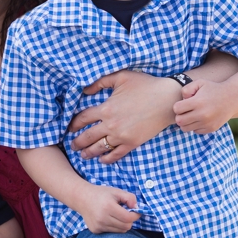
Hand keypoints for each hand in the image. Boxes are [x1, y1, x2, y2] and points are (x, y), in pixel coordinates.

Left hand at [68, 69, 183, 163]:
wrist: (168, 99)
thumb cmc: (145, 85)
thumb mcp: (120, 77)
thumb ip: (100, 82)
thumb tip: (85, 90)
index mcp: (106, 108)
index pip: (82, 119)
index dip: (74, 124)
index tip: (69, 128)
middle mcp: (111, 124)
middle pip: (87, 136)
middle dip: (77, 142)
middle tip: (71, 145)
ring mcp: (122, 135)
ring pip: (100, 147)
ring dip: (89, 152)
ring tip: (83, 155)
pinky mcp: (133, 142)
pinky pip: (117, 154)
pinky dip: (107, 158)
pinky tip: (102, 160)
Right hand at [77, 184, 139, 234]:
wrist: (82, 198)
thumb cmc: (101, 194)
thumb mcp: (116, 191)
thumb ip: (130, 197)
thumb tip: (137, 208)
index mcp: (108, 207)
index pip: (128, 218)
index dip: (135, 215)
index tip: (135, 211)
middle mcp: (102, 218)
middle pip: (126, 226)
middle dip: (129, 220)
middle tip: (125, 213)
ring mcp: (98, 225)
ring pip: (120, 231)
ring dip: (122, 224)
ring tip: (116, 215)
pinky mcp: (95, 230)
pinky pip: (112, 232)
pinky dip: (114, 226)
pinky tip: (108, 219)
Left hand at [172, 80, 237, 133]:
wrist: (233, 98)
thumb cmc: (213, 89)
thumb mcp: (200, 83)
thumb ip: (186, 89)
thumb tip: (182, 101)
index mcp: (198, 102)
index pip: (177, 109)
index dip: (178, 106)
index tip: (184, 103)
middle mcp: (202, 114)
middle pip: (179, 121)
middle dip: (180, 115)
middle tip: (186, 111)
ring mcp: (207, 123)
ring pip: (185, 128)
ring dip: (186, 122)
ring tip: (191, 115)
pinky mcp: (211, 129)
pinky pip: (195, 131)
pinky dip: (195, 126)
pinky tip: (200, 118)